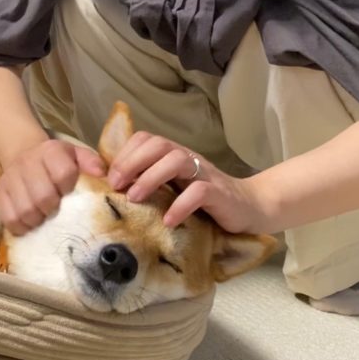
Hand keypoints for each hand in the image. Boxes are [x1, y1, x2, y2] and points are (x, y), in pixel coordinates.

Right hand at [0, 139, 105, 234]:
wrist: (23, 152)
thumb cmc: (57, 160)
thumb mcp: (76, 155)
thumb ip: (92, 163)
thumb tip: (103, 177)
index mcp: (50, 151)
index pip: (63, 173)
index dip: (68, 187)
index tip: (68, 191)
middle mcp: (28, 163)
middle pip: (43, 197)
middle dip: (53, 208)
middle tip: (55, 208)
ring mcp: (10, 179)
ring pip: (25, 211)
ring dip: (37, 219)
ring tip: (43, 216)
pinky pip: (9, 219)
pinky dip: (21, 226)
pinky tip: (30, 222)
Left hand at [107, 132, 270, 233]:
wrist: (248, 208)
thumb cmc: (204, 201)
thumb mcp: (174, 188)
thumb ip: (151, 182)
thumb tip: (114, 188)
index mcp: (174, 155)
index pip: (146, 139)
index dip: (125, 154)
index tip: (109, 178)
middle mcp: (188, 159)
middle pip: (158, 144)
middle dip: (132, 163)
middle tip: (118, 187)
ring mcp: (204, 173)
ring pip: (177, 161)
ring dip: (151, 178)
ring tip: (135, 198)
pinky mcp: (219, 193)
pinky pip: (199, 192)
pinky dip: (180, 205)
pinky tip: (168, 220)